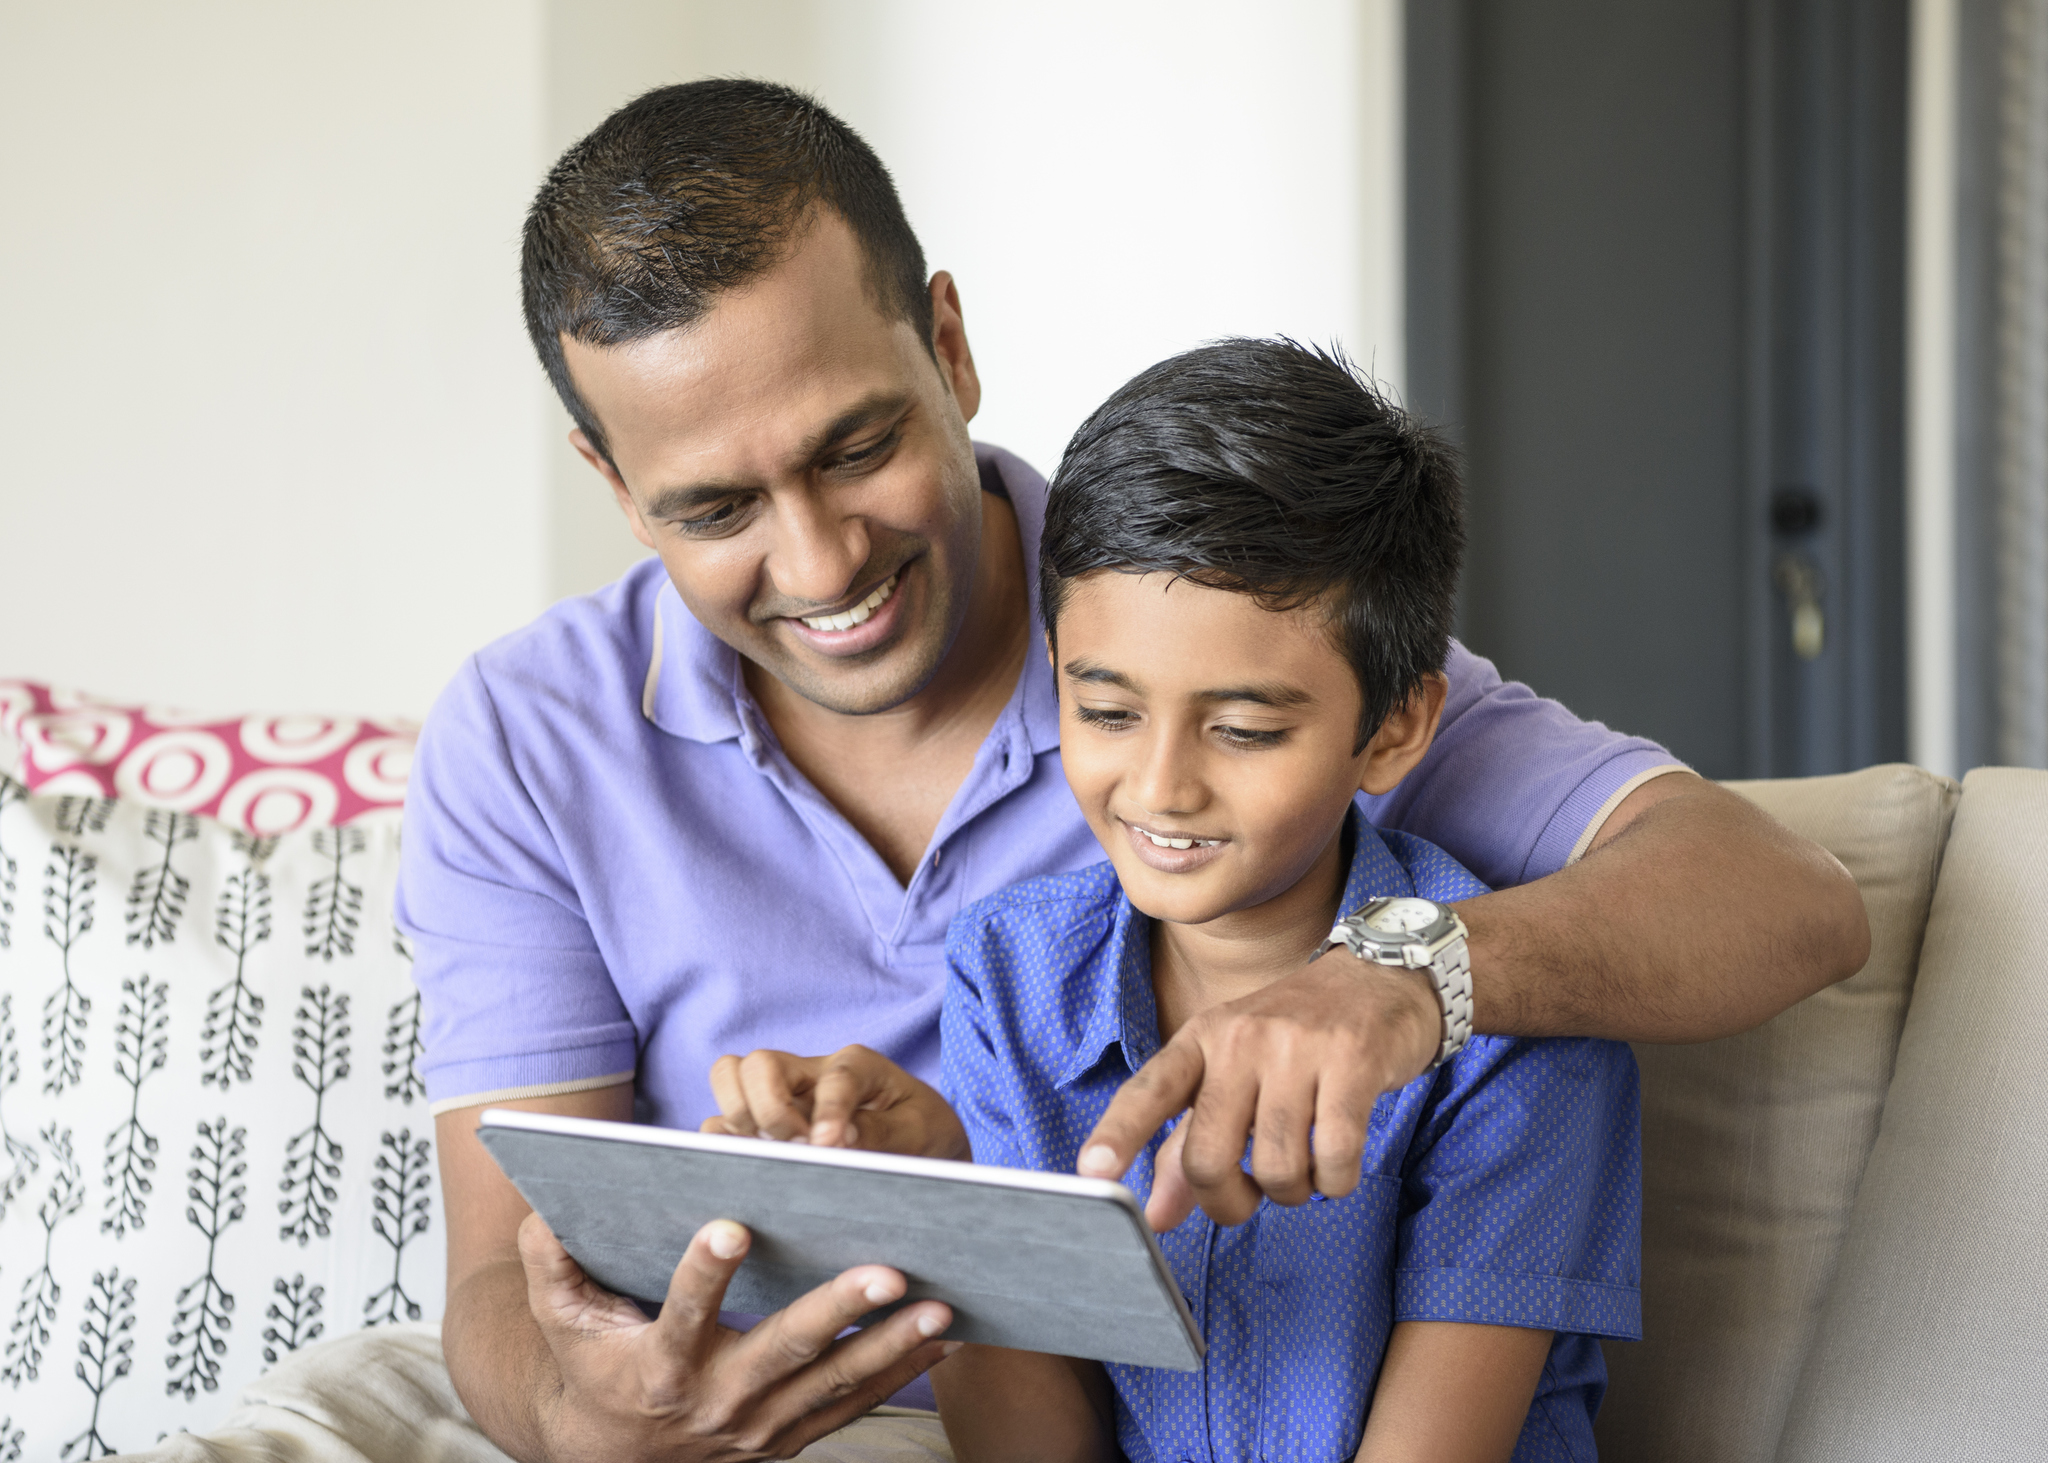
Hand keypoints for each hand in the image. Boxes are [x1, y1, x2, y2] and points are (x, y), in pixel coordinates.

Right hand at [519, 1210, 957, 1460]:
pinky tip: (941, 1341)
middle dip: (838, 1310)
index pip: (683, 1315)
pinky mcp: (789, 1437)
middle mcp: (714, 1401)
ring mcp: (758, 1426)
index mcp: (658, 1366)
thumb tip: (545, 1210)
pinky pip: (850, 1407)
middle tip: (887, 1271)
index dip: (704, 1272)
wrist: (612, 1455)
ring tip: (941, 1305)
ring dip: (891, 1346)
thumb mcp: (559, 1317)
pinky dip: (898, 1376)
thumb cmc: (592, 1363)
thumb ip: (552, 1261)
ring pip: (832, 1382)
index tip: (730, 1224)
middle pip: (783, 1349)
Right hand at [704, 1044, 968, 1158]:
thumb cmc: (926, 1137)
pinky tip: (747, 1174)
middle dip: (766, 1107)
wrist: (924, 1151)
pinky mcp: (764, 1129)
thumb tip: (833, 1141)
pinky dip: (722, 1145)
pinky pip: (721, 1124)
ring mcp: (783, 1099)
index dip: (829, 1112)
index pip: (834, 1078)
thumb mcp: (922, 1134)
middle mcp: (811, 1075)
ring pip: (730, 1078)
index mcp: (858, 1066)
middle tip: (794, 1149)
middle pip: (757, 1063)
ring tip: (765, 1158)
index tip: (828, 1147)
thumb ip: (882, 1134)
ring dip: (737, 1119)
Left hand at [1077, 946, 1440, 1229]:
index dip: (1118, 1135)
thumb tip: (1157, 1215)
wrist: (1379, 978)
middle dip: (1228, 1202)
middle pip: (1207, 1157)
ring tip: (1305, 1167)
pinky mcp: (1351, 1062)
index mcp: (1201, 1039)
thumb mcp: (1232, 1074)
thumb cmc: (1295, 1038)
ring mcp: (1296, 1048)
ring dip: (1293, 1192)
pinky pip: (1334, 1160)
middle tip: (1251, 1195)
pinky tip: (1338, 1163)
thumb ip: (1189, 1144)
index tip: (1091, 1172)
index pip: (1150, 1090)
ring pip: (1276, 1170)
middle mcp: (1240, 1039)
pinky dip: (1336, 1182)